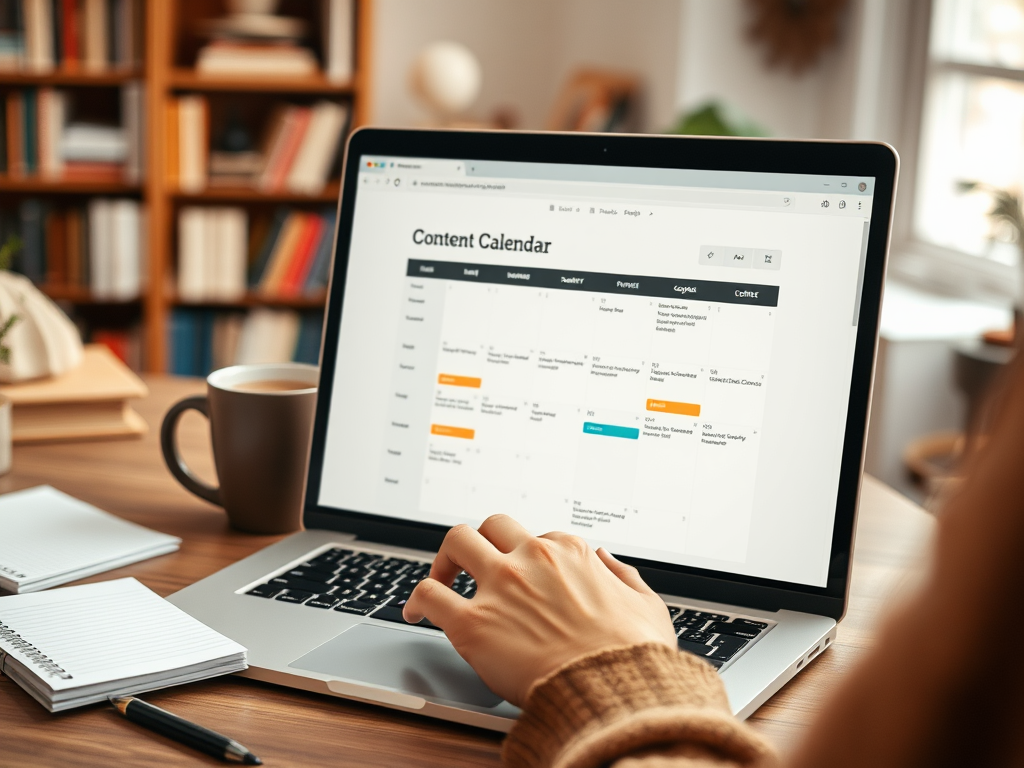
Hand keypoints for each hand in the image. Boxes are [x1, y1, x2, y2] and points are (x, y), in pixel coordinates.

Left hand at [403, 514, 676, 705]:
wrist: (614, 693)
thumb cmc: (633, 656)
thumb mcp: (647, 605)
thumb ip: (625, 576)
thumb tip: (606, 559)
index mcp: (569, 552)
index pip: (536, 538)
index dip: (528, 558)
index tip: (522, 575)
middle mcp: (531, 559)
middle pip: (491, 525)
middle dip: (481, 541)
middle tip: (472, 563)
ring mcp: (499, 587)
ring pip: (455, 542)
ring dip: (444, 558)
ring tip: (439, 577)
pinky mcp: (473, 624)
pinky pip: (430, 594)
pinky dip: (417, 598)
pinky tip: (415, 610)